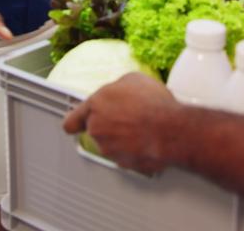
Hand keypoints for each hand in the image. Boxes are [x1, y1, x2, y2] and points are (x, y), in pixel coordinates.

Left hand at [63, 73, 178, 174]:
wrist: (171, 130)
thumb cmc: (153, 104)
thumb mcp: (133, 79)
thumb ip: (117, 88)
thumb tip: (119, 92)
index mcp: (95, 106)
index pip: (72, 120)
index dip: (75, 122)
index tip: (75, 124)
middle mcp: (97, 129)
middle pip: (95, 130)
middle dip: (108, 126)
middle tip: (127, 118)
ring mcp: (109, 149)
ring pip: (110, 144)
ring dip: (121, 138)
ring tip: (142, 128)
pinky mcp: (123, 163)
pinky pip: (125, 156)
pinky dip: (133, 151)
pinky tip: (146, 140)